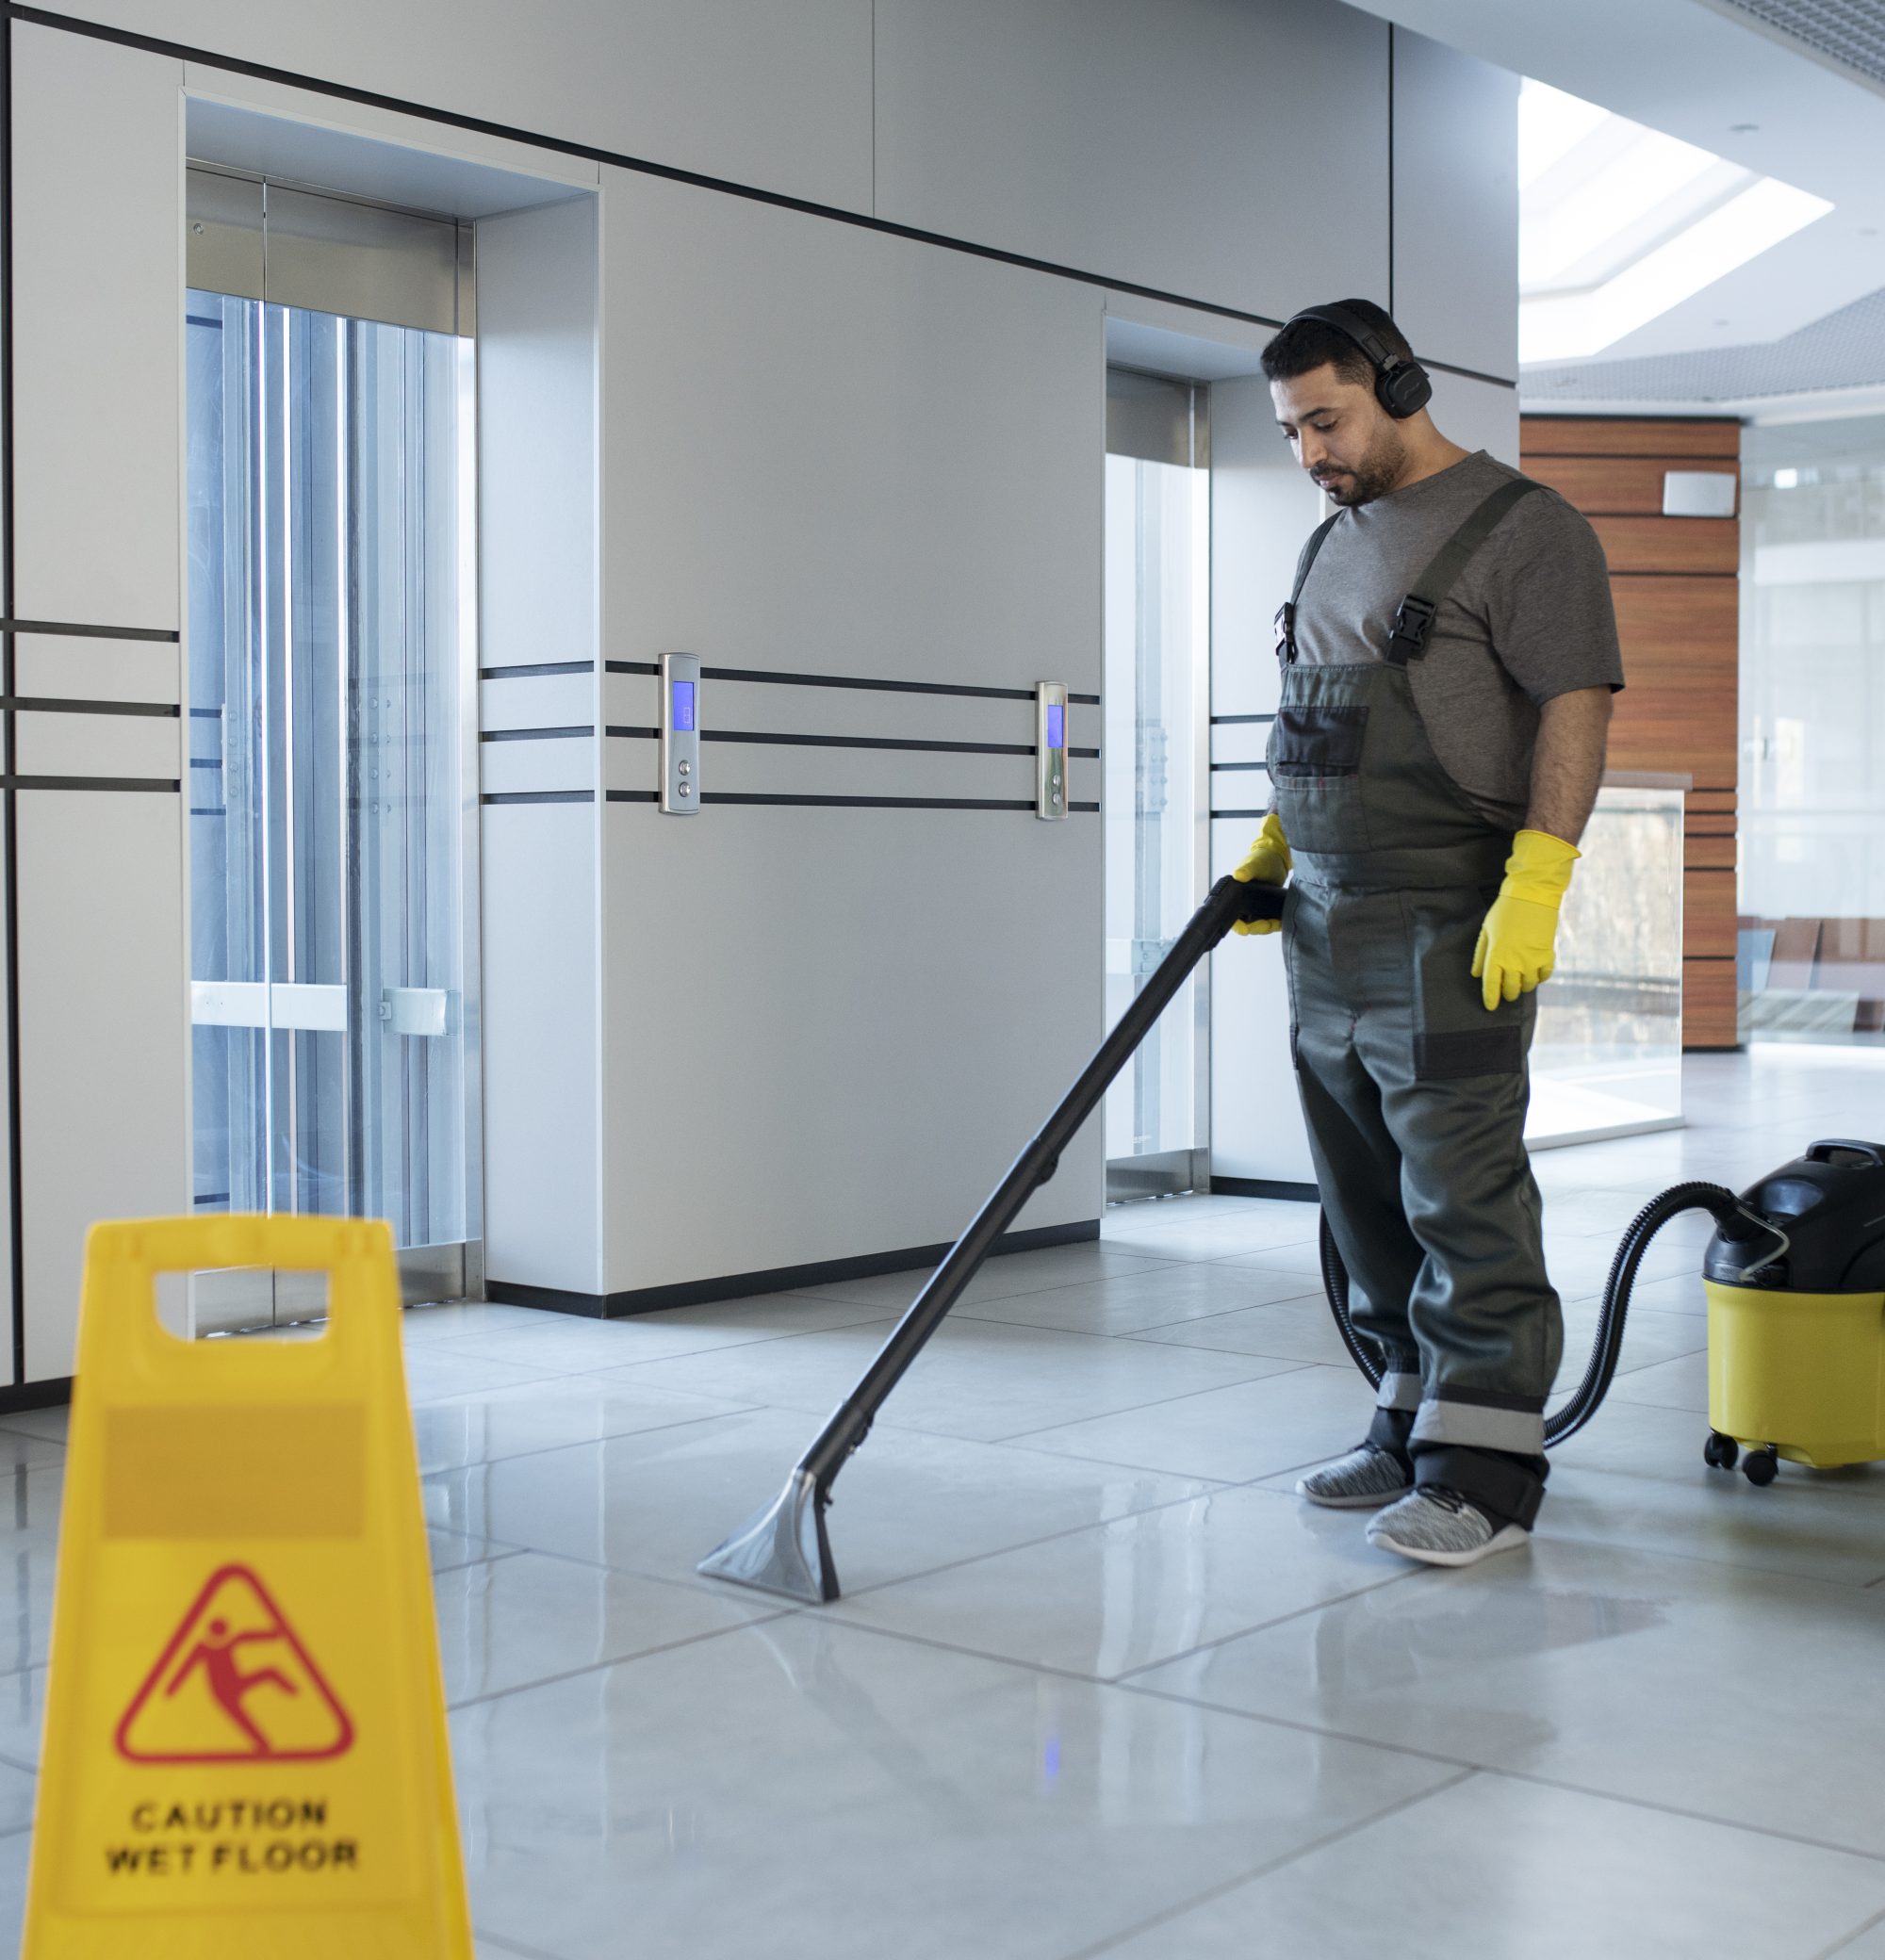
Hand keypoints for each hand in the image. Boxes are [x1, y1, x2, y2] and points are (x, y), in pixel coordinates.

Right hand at [1231, 813, 1289, 936]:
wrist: (1276, 860)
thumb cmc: (1260, 860)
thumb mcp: (1254, 864)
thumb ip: (1246, 869)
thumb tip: (1238, 875)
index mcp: (1234, 896)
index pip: (1232, 917)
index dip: (1238, 926)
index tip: (1245, 929)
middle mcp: (1243, 905)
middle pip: (1247, 925)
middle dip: (1257, 928)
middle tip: (1267, 925)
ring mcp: (1255, 909)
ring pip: (1259, 926)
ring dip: (1267, 927)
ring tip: (1276, 923)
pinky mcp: (1266, 910)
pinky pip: (1270, 921)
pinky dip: (1275, 923)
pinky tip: (1281, 921)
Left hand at [1472, 829, 1579, 1009]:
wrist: (1532, 896)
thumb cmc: (1505, 911)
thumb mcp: (1486, 930)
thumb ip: (1480, 954)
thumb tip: (1476, 974)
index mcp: (1496, 956)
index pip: (1492, 986)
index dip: (1490, 999)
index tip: (1490, 1007)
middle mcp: (1515, 962)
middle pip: (1511, 989)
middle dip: (1508, 994)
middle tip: (1506, 993)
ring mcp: (1533, 960)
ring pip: (1528, 986)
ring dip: (1523, 987)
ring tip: (1520, 982)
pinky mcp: (1547, 955)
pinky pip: (1545, 976)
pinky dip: (1539, 978)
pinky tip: (1534, 974)